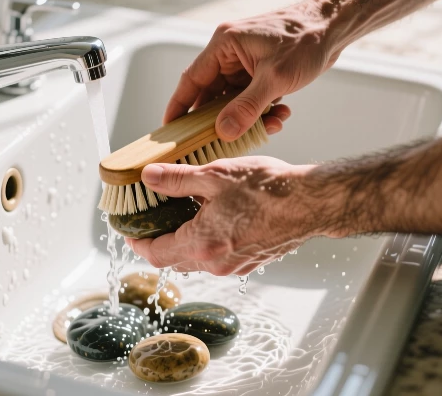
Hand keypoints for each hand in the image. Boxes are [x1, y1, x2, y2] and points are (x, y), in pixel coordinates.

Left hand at [125, 156, 322, 275]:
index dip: (138, 243)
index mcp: (202, 244)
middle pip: (174, 260)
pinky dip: (208, 242)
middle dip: (160, 242)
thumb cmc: (268, 188)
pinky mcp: (252, 261)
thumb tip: (148, 176)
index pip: (155, 254)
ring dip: (185, 241)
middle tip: (153, 219)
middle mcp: (216, 263)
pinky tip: (214, 216)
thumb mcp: (215, 175)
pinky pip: (219, 257)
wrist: (312, 202)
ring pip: (197, 259)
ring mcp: (236, 266)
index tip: (130, 231)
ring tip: (183, 213)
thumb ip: (177, 179)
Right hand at [165, 3, 339, 140]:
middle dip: (220, 118)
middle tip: (219, 142)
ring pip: (233, 99)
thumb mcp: (275, 78)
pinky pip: (250, 97)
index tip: (170, 130)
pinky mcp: (260, 70)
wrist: (334, 27)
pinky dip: (261, 110)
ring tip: (269, 125)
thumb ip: (247, 107)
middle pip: (211, 93)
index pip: (191, 79)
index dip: (179, 106)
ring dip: (247, 116)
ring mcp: (245, 62)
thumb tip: (223, 132)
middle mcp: (230, 53)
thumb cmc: (305, 41)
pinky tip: (280, 115)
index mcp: (224, 45)